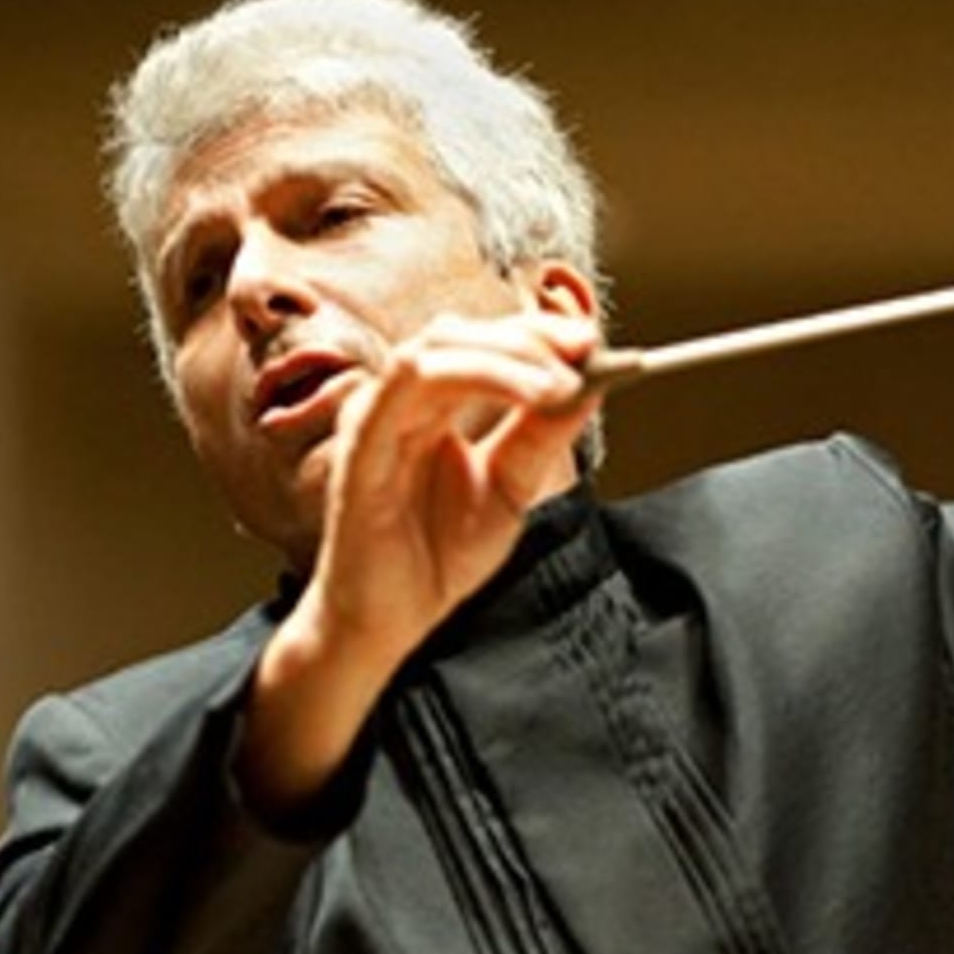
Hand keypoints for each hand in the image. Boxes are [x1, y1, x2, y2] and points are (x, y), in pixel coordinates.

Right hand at [307, 309, 601, 660]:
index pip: (479, 344)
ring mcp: (376, 416)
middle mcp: (398, 401)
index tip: (591, 342)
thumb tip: (589, 382)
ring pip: (437, 347)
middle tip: (584, 351)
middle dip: (527, 335)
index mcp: (428, 404)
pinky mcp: (363, 442)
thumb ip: (541, 434)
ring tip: (561, 382)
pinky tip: (528, 394)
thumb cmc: (437, 556)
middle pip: (458, 333)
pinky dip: (476, 375)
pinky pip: (411, 384)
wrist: (393, 620)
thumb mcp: (511, 487)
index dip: (535, 333)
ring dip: (508, 354)